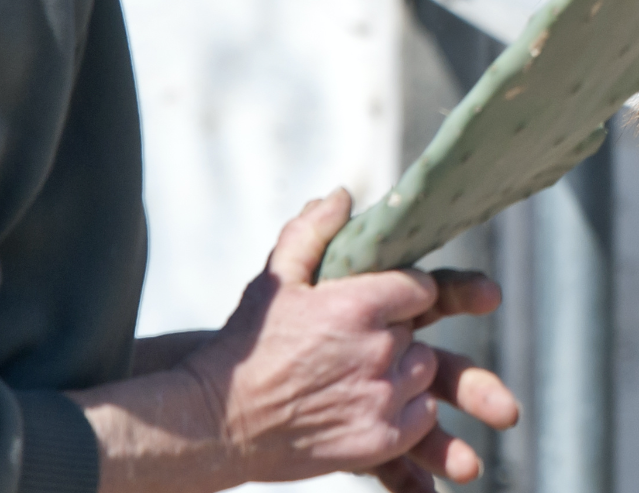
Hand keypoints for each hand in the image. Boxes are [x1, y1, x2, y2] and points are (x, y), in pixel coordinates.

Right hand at [76, 191, 518, 492]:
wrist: (214, 421)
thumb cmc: (245, 345)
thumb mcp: (276, 278)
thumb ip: (313, 231)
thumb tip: (344, 195)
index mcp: (360, 303)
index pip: (422, 288)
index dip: (405, 297)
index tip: (389, 305)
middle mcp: (378, 348)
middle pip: (421, 337)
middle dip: (398, 342)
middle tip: (356, 352)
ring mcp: (380, 398)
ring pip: (424, 379)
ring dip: (403, 381)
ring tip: (358, 385)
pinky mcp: (376, 441)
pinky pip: (417, 420)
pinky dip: (405, 417)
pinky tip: (371, 412)